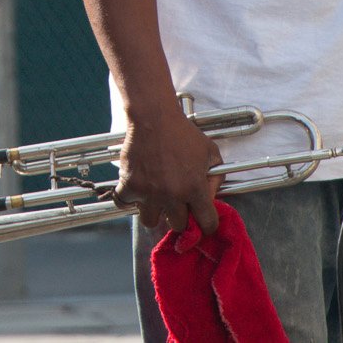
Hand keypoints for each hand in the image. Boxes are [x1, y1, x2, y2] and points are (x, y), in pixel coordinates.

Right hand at [115, 105, 225, 235]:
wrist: (153, 117)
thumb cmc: (182, 133)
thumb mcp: (211, 152)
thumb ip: (216, 178)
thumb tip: (212, 198)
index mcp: (195, 188)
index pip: (207, 223)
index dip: (207, 224)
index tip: (203, 222)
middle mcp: (173, 195)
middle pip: (178, 225)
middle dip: (179, 216)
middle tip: (176, 202)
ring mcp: (149, 193)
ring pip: (151, 221)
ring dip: (154, 212)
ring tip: (155, 197)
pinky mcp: (130, 186)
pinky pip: (126, 205)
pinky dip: (129, 199)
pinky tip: (136, 189)